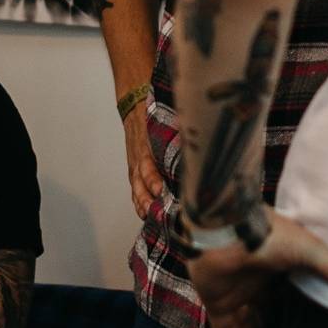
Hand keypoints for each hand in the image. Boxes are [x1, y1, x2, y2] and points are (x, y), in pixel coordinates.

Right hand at [122, 102, 166, 218]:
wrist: (133, 110)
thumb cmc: (153, 117)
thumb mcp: (164, 119)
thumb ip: (177, 127)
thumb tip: (194, 130)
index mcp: (146, 146)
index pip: (147, 166)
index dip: (153, 179)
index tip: (159, 190)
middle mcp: (138, 159)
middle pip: (139, 182)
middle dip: (147, 198)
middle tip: (157, 211)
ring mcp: (134, 166)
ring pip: (136, 188)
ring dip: (142, 203)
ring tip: (151, 217)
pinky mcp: (133, 171)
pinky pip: (134, 189)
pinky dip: (138, 202)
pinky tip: (145, 214)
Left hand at [189, 208, 327, 327]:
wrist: (224, 229)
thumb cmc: (267, 235)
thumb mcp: (310, 251)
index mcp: (282, 266)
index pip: (294, 293)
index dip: (303, 310)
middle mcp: (260, 280)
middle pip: (271, 310)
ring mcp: (238, 291)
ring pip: (248, 322)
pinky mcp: (217, 302)